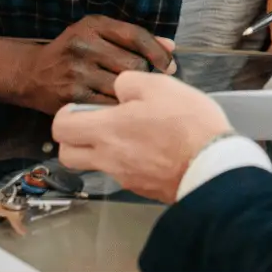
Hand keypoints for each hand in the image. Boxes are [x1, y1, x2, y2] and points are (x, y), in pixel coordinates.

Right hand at [12, 16, 175, 115]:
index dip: (159, 53)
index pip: (137, 36)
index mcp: (94, 26)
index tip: (170, 66)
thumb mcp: (98, 34)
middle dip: (145, 75)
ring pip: (123, 86)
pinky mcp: (71, 97)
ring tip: (133, 96)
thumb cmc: (73, 52)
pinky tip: (119, 108)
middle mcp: (83, 46)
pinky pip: (108, 105)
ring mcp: (76, 72)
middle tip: (145, 84)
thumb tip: (171, 47)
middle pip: (133, 63)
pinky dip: (118, 107)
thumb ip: (134, 38)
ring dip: (132, 93)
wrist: (31, 74)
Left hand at [53, 71, 229, 203]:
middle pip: (67, 155)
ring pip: (96, 164)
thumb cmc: (185, 122)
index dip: (64, 115)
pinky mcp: (141, 188)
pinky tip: (153, 148)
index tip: (79, 107)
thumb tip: (118, 89)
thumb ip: (130, 82)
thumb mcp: (160, 86)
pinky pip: (123, 173)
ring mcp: (124, 177)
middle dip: (73, 139)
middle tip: (95, 123)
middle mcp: (107, 158)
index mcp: (107, 130)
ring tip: (132, 133)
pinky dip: (129, 160)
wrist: (211, 165)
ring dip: (103, 149)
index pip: (61, 128)